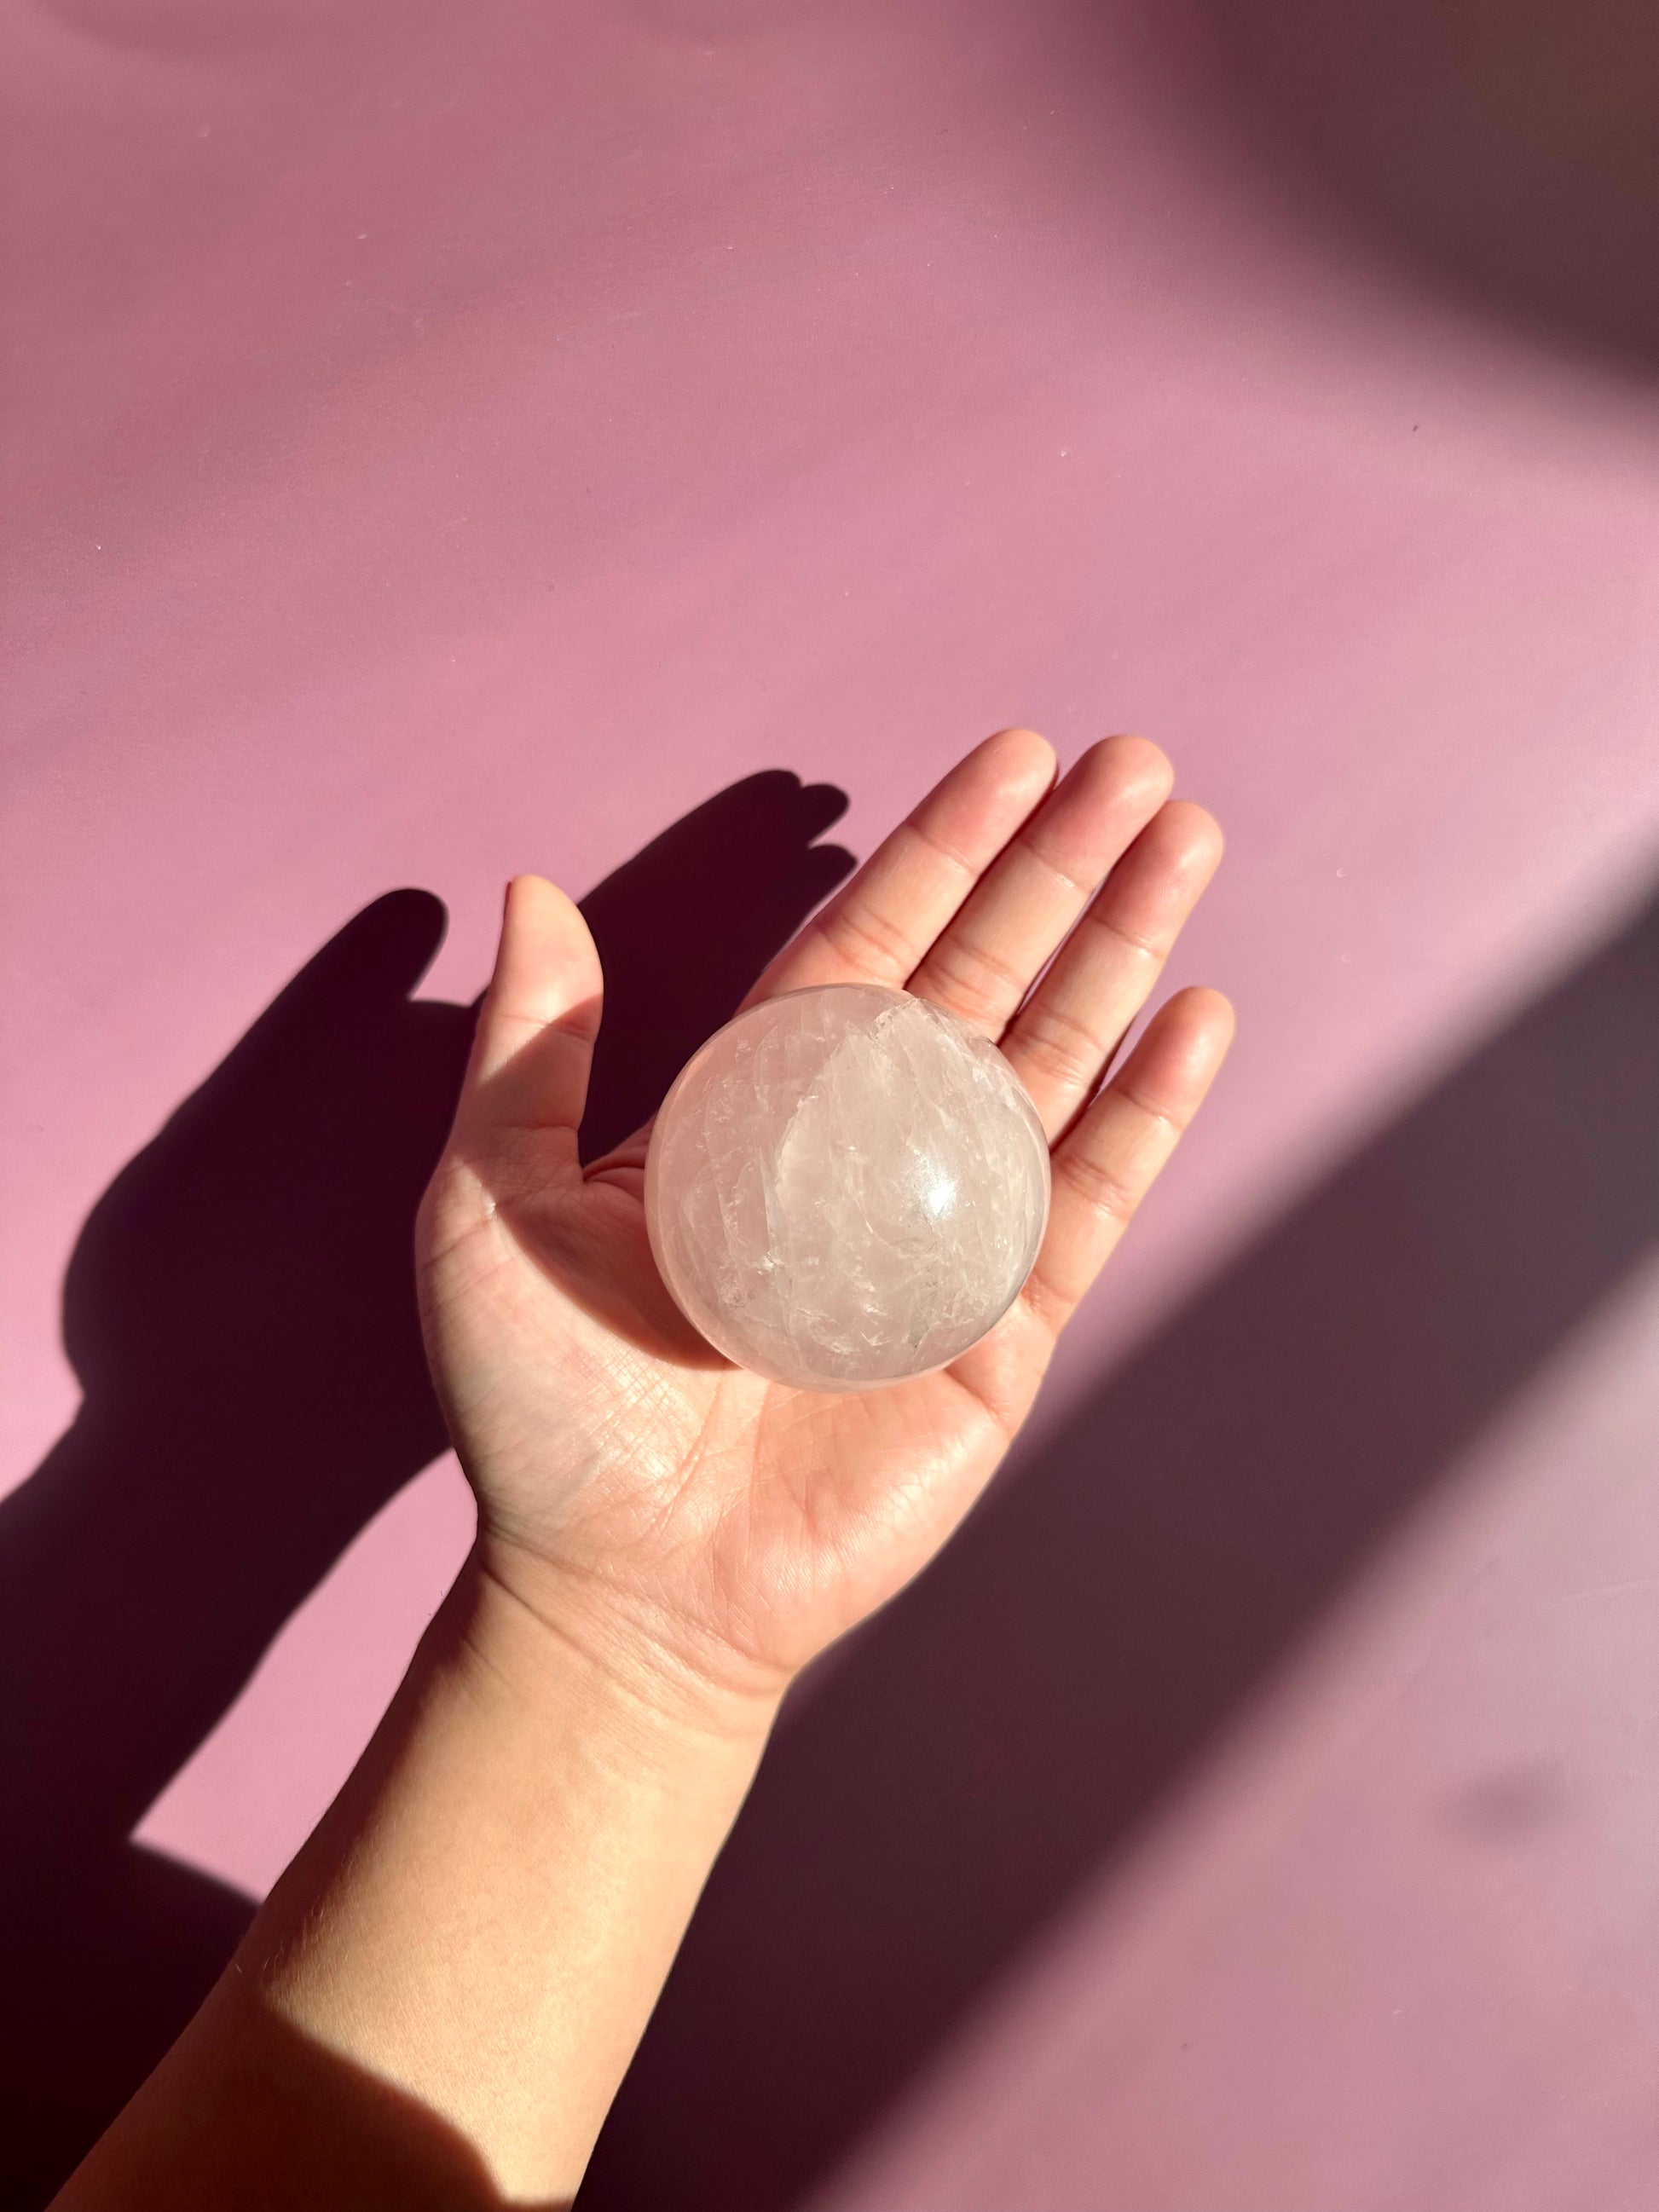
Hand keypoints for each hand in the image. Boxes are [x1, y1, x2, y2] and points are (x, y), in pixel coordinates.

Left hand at [417, 731, 1231, 1720]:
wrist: (627, 1587)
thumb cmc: (544, 1409)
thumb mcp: (493, 1204)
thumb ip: (532, 1049)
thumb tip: (534, 887)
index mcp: (752, 1108)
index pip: (868, 943)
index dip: (944, 848)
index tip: (1018, 756)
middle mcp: (857, 1152)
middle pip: (982, 977)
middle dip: (1060, 869)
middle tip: (1138, 764)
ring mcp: (939, 1234)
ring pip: (1050, 1062)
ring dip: (1120, 952)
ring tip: (1186, 843)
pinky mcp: (1002, 1325)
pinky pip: (1089, 1196)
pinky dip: (1144, 1107)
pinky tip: (1195, 1014)